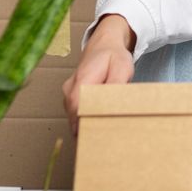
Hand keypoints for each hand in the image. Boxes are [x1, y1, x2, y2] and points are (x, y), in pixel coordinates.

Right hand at [64, 14, 135, 133]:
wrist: (104, 44)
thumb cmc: (114, 56)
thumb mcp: (122, 67)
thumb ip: (115, 84)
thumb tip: (110, 104)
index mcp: (82, 79)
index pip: (77, 106)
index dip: (82, 125)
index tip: (92, 138)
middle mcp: (70, 88)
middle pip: (74, 115)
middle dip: (84, 130)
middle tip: (98, 146)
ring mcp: (69, 92)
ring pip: (73, 115)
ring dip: (84, 126)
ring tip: (98, 141)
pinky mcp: (72, 96)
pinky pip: (76, 112)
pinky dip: (84, 121)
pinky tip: (96, 129)